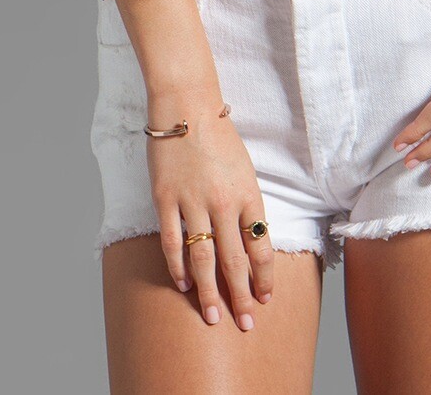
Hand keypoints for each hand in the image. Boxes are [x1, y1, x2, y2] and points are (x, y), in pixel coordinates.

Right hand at [147, 92, 273, 329]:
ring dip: (209, 292)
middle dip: (241, 297)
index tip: (264, 299)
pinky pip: (172, 242)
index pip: (261, 247)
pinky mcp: (166, 199)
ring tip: (212, 316)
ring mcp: (192, 202)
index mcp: (248, 194)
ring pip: (203, 258)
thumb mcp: (245, 171)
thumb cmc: (219, 137)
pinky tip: (183, 284)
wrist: (187, 106)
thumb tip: (251, 243)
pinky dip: (177, 267)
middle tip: (245, 324)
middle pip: (234, 260)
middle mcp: (223, 202)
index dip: (264, 278)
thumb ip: (247, 206)